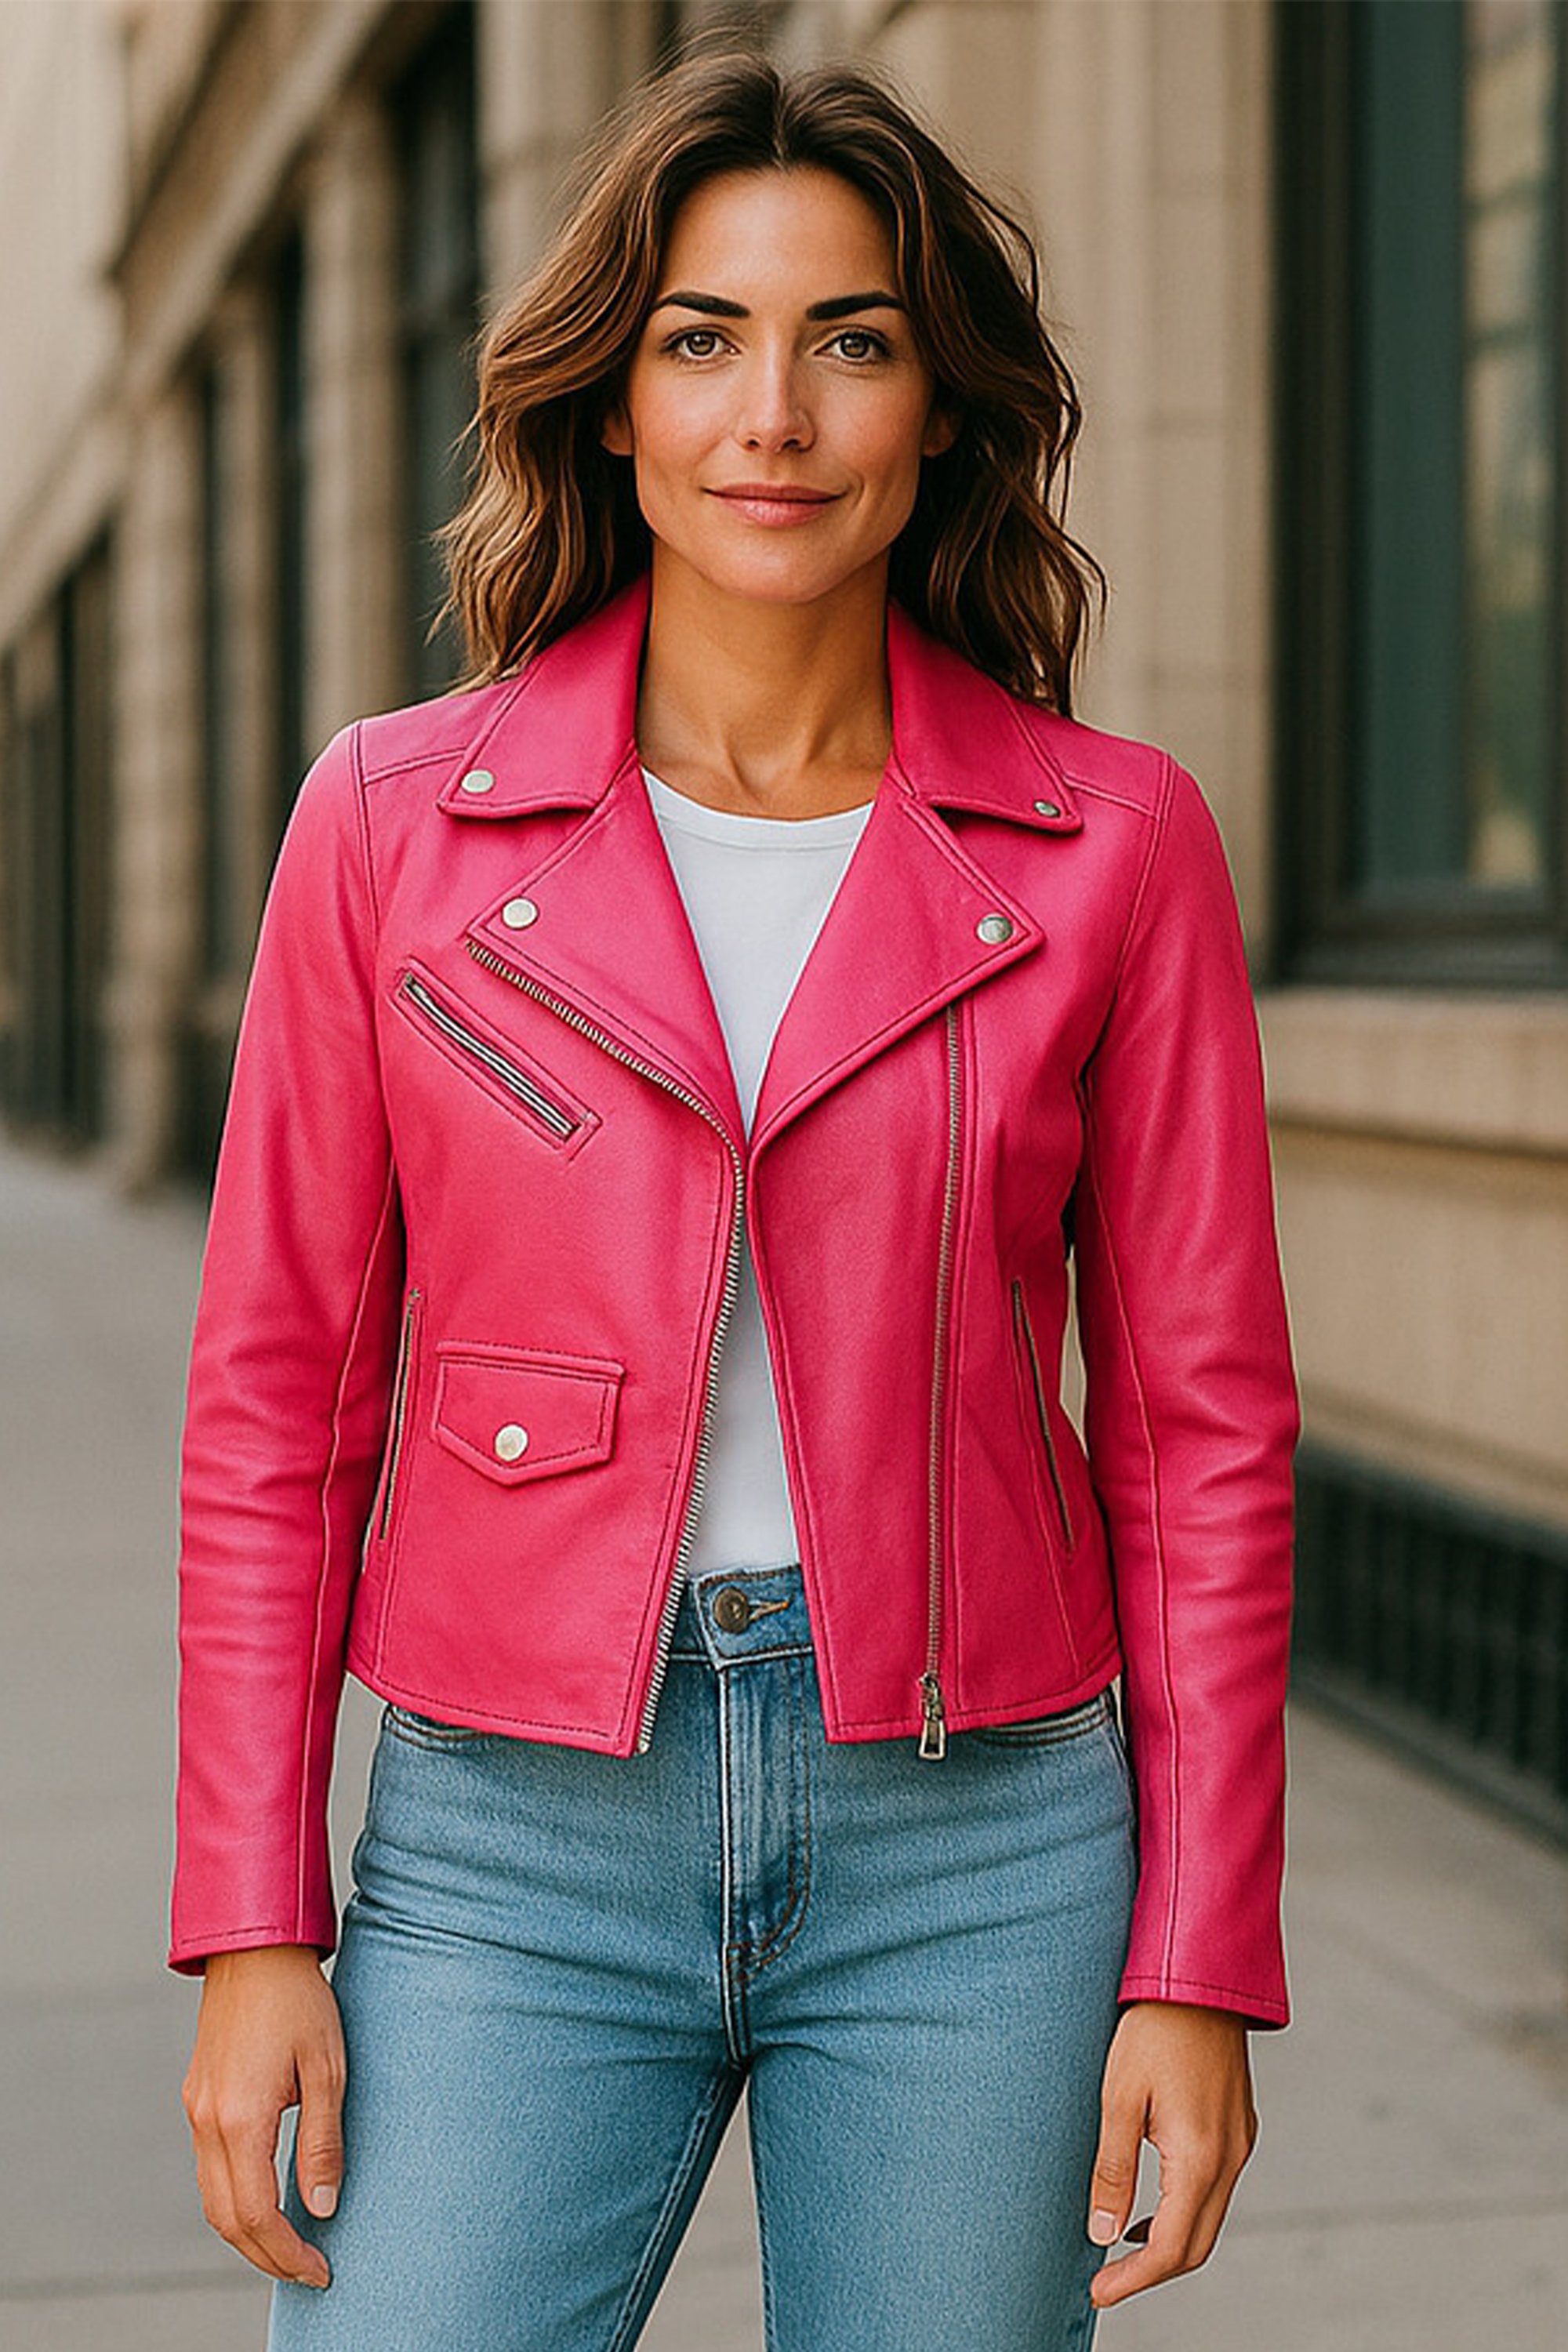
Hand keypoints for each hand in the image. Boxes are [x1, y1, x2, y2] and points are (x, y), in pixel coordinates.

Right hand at [181, 1944, 345, 2288]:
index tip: (321, 2269)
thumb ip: (322, 2141)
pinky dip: (235, 2198)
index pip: (256, 2215)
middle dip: (266, 2255)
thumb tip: (321, 2206)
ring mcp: (196, 2110)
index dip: (288, 2253)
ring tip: (292, 2244)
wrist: (253, 1947)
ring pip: (212, 2198)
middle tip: (308, 2270)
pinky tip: (266, 2197)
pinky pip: (209, 2168)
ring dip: (248, 2232)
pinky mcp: (197, 2097)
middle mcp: (207, 2122)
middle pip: (226, 2219)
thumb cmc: (298, 2000)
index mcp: (240, 2119)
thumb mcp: (328, 2069)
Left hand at [1086, 1999, 1257, 2308]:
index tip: (1098, 2291)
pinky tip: (1151, 2205)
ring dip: (1170, 2243)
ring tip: (1121, 2248)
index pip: (1173, 2247)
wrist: (1199, 1978)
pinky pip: (1216, 2189)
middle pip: (1198, 2245)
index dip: (1134, 2279)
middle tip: (1107, 2281)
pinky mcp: (1239, 2127)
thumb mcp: (1118, 2097)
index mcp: (1200, 2156)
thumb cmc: (1153, 2029)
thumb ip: (1112, 2170)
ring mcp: (1240, 2142)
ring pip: (1210, 2218)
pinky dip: (1185, 2211)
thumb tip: (1103, 2234)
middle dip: (1152, 2271)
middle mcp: (1230, 2157)